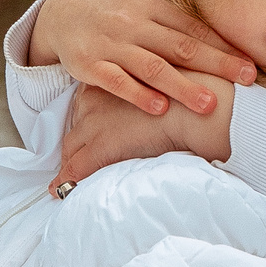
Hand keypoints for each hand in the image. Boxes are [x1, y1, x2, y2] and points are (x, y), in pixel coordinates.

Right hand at [30, 0, 256, 114]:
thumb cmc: (116, 10)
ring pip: (151, 66)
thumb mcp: (144, 3)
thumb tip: (222, 39)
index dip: (223, 46)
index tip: (249, 63)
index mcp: (151, 4)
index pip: (193, 28)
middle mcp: (133, 21)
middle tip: (246, 79)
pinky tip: (159, 108)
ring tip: (209, 104)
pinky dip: (138, 95)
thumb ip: (175, 19)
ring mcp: (110, 43)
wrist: (62, 11)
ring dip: (182, 86)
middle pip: (180, 45)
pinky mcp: (88, 64)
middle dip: (216, 63)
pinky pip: (116, 81)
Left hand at [57, 76, 234, 190]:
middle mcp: (98, 96)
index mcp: (114, 76)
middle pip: (77, 123)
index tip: (93, 130)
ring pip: (72, 146)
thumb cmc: (199, 92)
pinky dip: (65, 181)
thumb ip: (161, 90)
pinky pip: (75, 168)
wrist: (206, 105)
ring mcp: (96, 122)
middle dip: (75, 142)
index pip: (89, 101)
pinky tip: (59, 190)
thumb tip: (169, 104)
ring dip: (69, 163)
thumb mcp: (174, 81)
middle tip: (74, 158)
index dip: (90, 119)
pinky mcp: (102, 145)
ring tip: (64, 179)